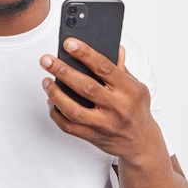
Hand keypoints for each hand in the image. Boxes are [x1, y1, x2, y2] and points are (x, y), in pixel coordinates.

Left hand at [40, 37, 165, 164]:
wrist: (142, 144)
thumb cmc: (137, 110)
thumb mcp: (137, 87)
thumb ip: (123, 68)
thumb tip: (115, 47)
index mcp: (129, 90)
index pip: (104, 67)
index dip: (85, 54)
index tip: (68, 43)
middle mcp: (117, 107)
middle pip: (85, 87)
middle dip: (62, 71)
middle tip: (46, 60)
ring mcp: (104, 124)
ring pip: (73, 110)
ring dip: (55, 94)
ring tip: (45, 81)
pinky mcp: (93, 137)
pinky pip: (68, 126)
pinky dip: (55, 113)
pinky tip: (50, 100)